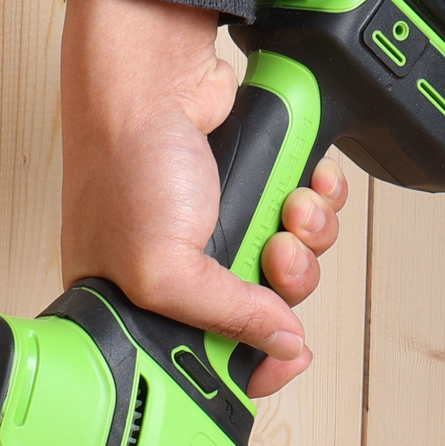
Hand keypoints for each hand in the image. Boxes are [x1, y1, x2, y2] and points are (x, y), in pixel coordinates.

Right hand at [58, 0, 349, 397]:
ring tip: (288, 209)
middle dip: (287, 288)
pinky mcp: (255, 190)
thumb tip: (281, 345)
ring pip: (295, 263)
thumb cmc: (125, 163)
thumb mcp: (162, 268)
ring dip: (308, 238)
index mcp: (143, 306)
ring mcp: (222, 230)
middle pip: (266, 313)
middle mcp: (184, 272)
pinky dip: (319, 200)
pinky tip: (306, 184)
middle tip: (275, 260)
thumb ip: (226, 318)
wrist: (150, 77)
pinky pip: (308, 214)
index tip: (284, 361)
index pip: (210, 363)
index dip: (255, 368)